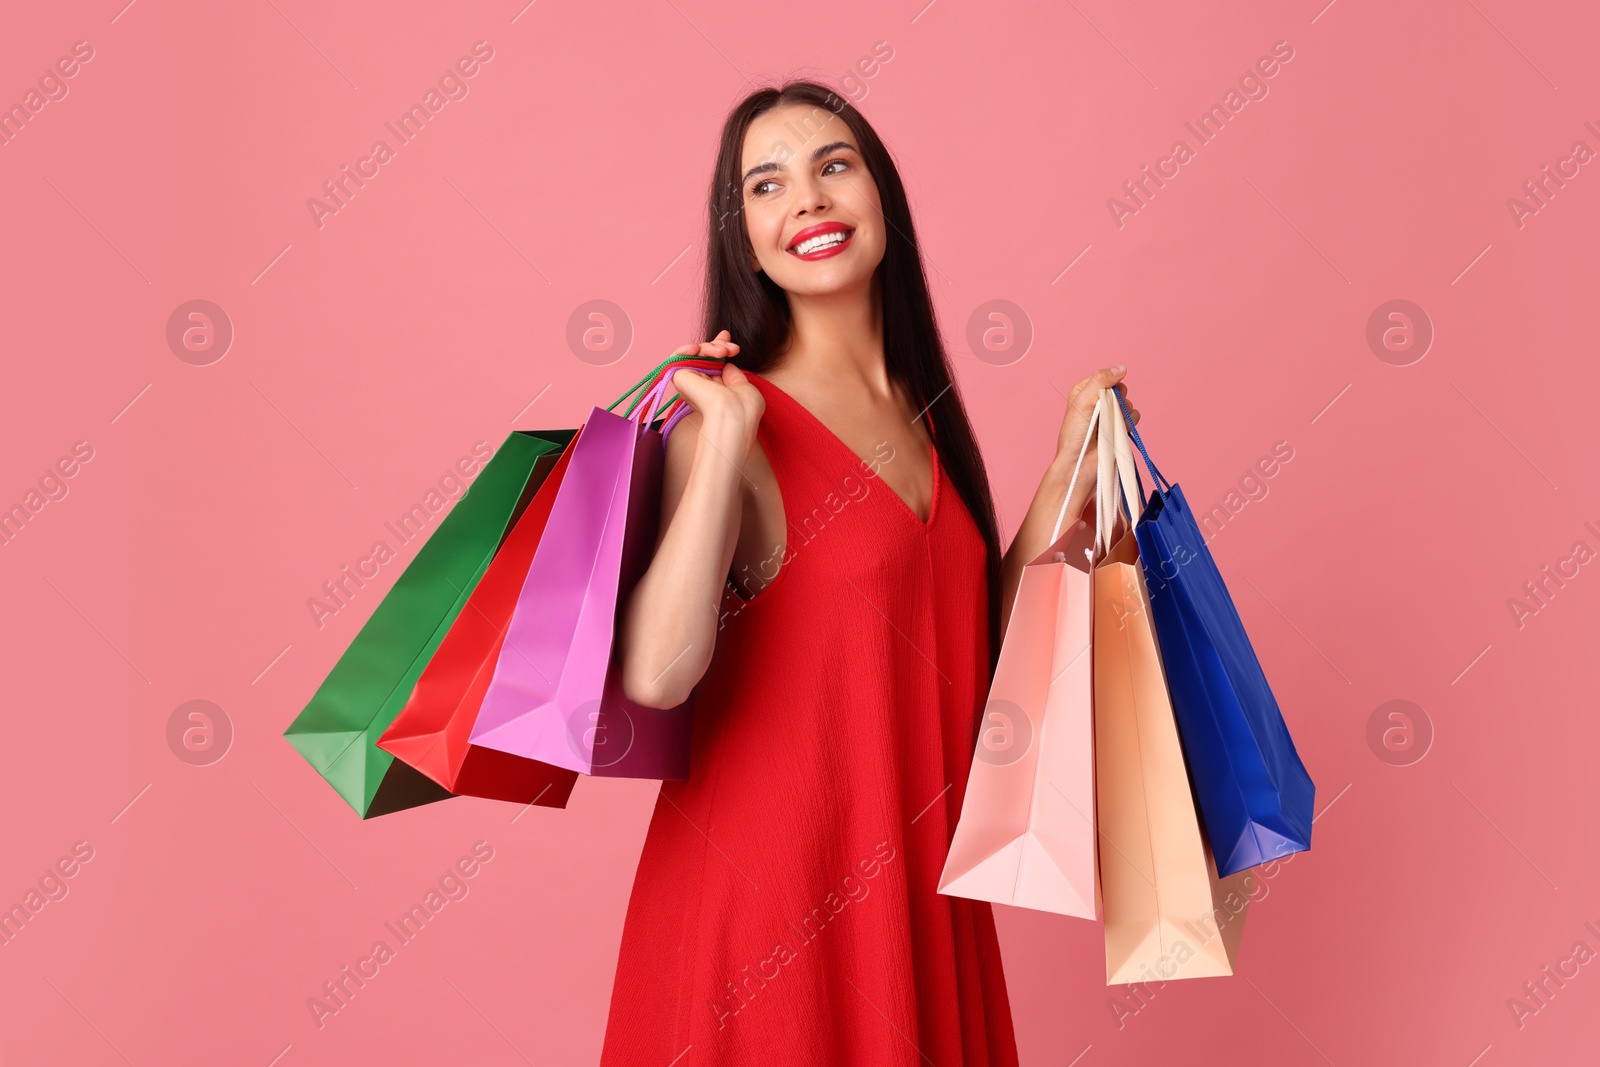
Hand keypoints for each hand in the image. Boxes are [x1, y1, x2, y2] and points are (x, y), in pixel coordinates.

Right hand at [667, 330, 764, 454]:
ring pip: (694, 354)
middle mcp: (702, 387)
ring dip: (709, 347)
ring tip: (721, 352)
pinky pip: (677, 357)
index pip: (714, 363)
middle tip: (732, 349)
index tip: (729, 339)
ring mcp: (691, 382)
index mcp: (717, 390)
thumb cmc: (744, 409)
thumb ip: (733, 374)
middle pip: (705, 356)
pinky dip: (685, 348)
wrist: (733, 416)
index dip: (719, 347)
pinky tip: (697, 349)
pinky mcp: (679, 378)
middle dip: (719, 345)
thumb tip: (725, 363)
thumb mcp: (744, 386)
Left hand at [1053, 365, 1138, 517]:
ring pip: (1128, 403)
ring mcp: (1109, 414)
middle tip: (1104, 412)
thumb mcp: (1083, 401)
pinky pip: (1135, 416)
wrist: (1081, 463)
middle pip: (1120, 389)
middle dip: (1116, 400)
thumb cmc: (1076, 434)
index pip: (1106, 377)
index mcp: (1084, 391)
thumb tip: (1122, 367)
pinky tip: (1118, 431)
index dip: (1107, 385)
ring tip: (1108, 426)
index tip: (1100, 397)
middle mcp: (1097, 401)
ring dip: (1122, 413)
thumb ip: (1101, 380)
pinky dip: (1129, 423)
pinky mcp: (1120, 427)